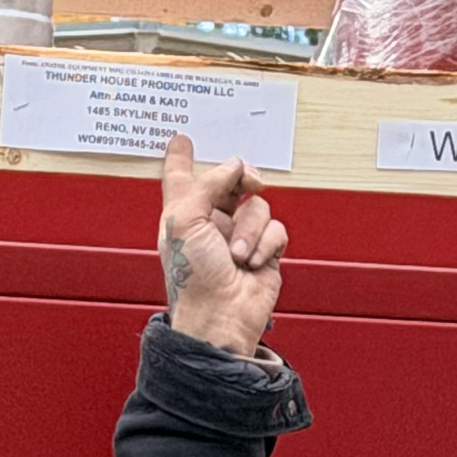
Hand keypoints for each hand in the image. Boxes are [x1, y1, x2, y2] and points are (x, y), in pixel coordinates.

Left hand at [159, 134, 287, 359]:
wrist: (220, 317)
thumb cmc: (194, 280)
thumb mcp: (185, 220)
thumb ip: (208, 183)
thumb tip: (235, 166)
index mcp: (183, 214)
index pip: (181, 177)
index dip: (180, 157)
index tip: (181, 139)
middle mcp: (210, 222)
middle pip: (230, 182)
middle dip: (241, 179)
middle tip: (248, 180)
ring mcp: (239, 236)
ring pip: (258, 205)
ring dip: (250, 228)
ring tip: (237, 254)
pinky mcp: (264, 250)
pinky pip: (275, 229)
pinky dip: (266, 244)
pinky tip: (253, 262)